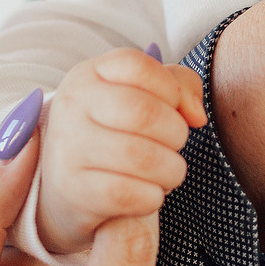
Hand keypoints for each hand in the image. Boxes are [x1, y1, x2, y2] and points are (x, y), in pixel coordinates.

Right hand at [37, 45, 207, 256]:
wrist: (68, 189)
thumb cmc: (117, 133)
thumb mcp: (144, 96)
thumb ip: (180, 86)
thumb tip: (197, 116)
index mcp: (89, 74)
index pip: (139, 68)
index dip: (171, 90)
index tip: (174, 109)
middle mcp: (72, 106)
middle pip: (144, 112)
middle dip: (176, 133)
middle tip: (174, 145)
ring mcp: (67, 149)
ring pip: (142, 158)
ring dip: (171, 170)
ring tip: (166, 172)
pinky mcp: (72, 191)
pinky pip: (129, 194)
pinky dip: (152, 197)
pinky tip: (149, 194)